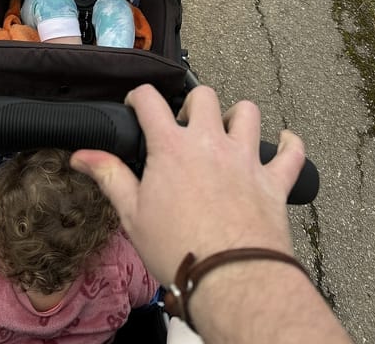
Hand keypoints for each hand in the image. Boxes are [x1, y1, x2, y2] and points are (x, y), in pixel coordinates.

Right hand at [71, 84, 304, 287]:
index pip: (150, 100)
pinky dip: (291, 144)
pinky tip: (286, 142)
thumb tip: (82, 155)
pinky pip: (292, 152)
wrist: (231, 279)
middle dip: (192, 102)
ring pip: (248, 112)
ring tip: (228, 128)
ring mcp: (245, 158)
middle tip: (185, 124)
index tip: (136, 104)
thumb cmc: (180, 249)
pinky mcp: (273, 180)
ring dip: (237, 115)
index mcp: (172, 147)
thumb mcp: (132, 214)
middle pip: (203, 95)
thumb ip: (109, 176)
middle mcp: (210, 142)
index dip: (139, 96)